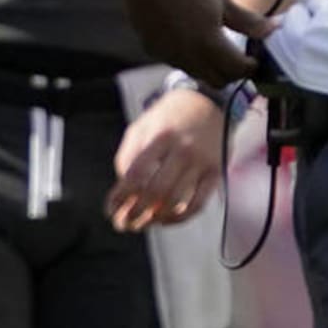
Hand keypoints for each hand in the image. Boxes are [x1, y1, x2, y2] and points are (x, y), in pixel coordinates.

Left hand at [109, 89, 226, 230]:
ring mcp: (201, 162)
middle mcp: (182, 149)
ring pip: (177, 201)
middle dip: (137, 213)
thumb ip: (128, 155)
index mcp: (159, 136)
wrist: (206, 103)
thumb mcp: (141, 127)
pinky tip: (166, 219)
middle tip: (125, 224)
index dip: (121, 197)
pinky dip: (180, 218)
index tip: (111, 210)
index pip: (136, 174)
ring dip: (156, 219)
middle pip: (156, 191)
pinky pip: (198, 205)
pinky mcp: (216, 173)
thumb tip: (123, 191)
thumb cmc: (167, 118)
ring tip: (144, 223)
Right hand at [115, 0, 272, 86]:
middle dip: (232, 72)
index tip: (255, 58)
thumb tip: (274, 30)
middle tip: (237, 56)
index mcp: (209, 43)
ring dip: (210, 67)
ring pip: (197, 74)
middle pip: (219, 81)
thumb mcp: (221, 0)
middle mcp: (188, 56)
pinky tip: (188, 38)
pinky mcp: (153, 50)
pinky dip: (189, 59)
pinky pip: (177, 63)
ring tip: (214, 46)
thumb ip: (247, 21)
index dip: (250, 66)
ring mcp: (168, 55)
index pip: (237, 70)